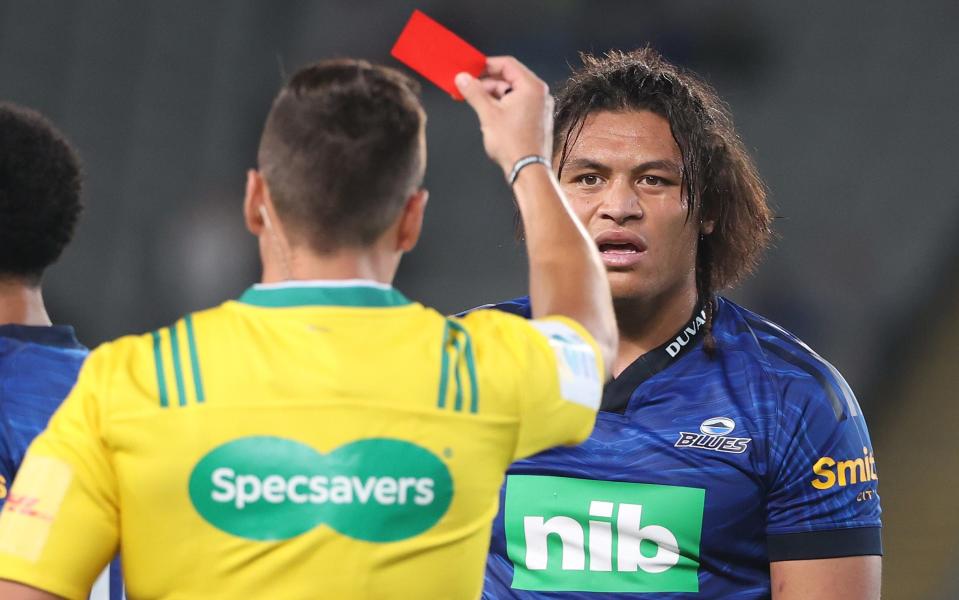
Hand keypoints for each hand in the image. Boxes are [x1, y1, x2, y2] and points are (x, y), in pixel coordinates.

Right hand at [455, 56, 553, 178]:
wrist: (528, 170)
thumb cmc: (513, 144)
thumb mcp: (488, 114)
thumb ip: (474, 92)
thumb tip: (462, 78)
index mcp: (531, 87)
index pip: (507, 64)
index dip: (486, 65)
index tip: (471, 70)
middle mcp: (540, 94)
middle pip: (509, 78)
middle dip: (487, 83)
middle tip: (468, 88)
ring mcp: (540, 107)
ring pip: (512, 92)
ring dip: (493, 95)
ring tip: (476, 104)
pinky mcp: (537, 119)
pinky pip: (518, 104)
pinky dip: (503, 105)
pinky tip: (489, 114)